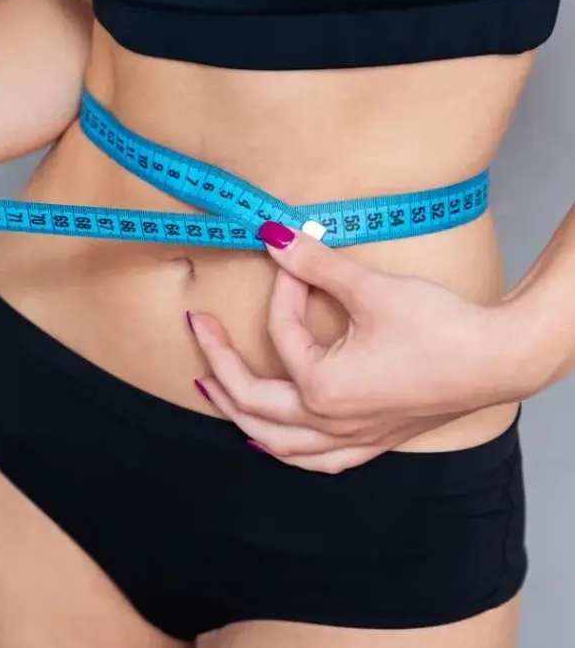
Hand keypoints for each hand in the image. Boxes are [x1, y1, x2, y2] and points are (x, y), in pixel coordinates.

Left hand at [189, 221, 521, 473]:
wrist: (497, 359)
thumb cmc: (439, 328)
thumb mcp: (370, 289)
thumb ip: (314, 264)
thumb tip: (274, 236)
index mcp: (321, 387)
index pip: (281, 333)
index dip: (282, 290)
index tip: (289, 258)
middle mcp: (328, 421)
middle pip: (251, 402)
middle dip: (218, 363)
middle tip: (200, 329)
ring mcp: (350, 438)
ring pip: (276, 443)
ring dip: (241, 416)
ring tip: (214, 389)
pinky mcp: (372, 441)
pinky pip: (317, 461)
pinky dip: (287, 451)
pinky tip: (276, 443)